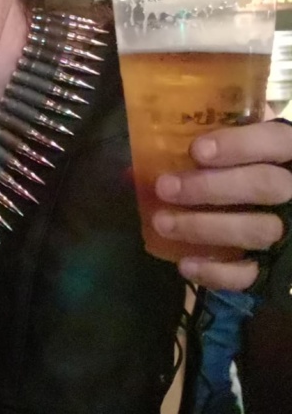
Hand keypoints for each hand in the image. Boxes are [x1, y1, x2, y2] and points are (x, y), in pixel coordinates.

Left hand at [151, 120, 291, 289]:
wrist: (275, 219)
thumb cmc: (243, 173)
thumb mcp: (234, 153)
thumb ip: (204, 151)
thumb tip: (136, 164)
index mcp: (290, 154)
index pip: (277, 141)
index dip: (239, 145)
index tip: (197, 150)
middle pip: (264, 185)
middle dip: (210, 187)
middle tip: (165, 187)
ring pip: (258, 230)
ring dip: (204, 227)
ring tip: (162, 222)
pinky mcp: (281, 268)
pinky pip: (254, 273)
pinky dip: (218, 272)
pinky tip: (185, 264)